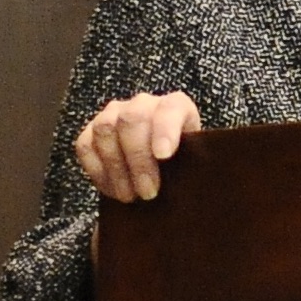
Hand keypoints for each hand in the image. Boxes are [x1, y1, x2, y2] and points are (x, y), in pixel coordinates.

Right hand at [73, 92, 202, 202]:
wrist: (160, 167)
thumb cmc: (185, 165)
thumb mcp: (199, 162)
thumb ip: (202, 164)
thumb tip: (214, 183)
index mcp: (176, 106)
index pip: (171, 108)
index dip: (165, 130)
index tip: (164, 155)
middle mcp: (143, 104)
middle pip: (132, 120)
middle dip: (138, 159)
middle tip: (147, 192)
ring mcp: (114, 114)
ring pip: (106, 130)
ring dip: (116, 168)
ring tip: (130, 196)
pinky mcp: (91, 131)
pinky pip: (85, 145)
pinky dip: (97, 171)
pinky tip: (112, 190)